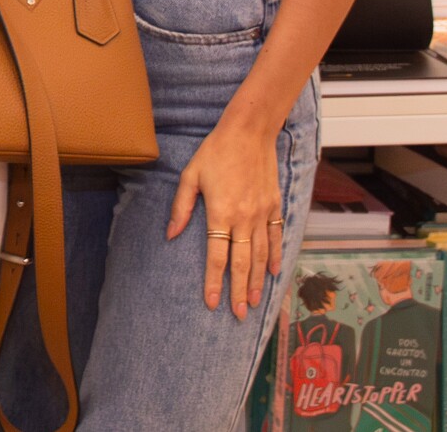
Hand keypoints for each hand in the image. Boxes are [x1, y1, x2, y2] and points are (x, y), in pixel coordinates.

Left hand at [167, 122, 283, 319]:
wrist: (249, 131)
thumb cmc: (215, 151)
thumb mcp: (190, 176)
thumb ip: (181, 207)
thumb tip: (171, 234)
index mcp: (221, 213)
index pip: (217, 256)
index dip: (214, 282)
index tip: (211, 303)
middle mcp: (244, 218)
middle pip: (241, 263)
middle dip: (238, 291)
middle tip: (238, 315)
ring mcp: (262, 213)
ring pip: (261, 255)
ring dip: (257, 280)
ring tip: (253, 302)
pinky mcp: (274, 205)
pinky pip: (276, 236)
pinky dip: (276, 255)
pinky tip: (274, 272)